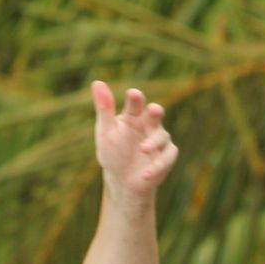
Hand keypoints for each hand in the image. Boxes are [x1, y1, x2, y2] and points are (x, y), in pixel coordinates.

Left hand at [92, 80, 177, 201]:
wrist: (122, 181)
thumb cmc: (113, 153)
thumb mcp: (105, 132)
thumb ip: (104, 108)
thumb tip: (97, 82)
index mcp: (133, 116)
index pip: (135, 103)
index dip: (135, 98)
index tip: (133, 94)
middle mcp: (149, 125)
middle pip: (155, 114)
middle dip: (155, 112)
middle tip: (154, 110)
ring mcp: (159, 140)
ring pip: (162, 136)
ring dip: (153, 142)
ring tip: (143, 149)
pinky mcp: (167, 157)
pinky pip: (167, 158)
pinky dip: (157, 166)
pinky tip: (145, 174)